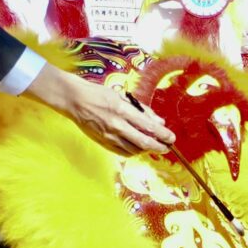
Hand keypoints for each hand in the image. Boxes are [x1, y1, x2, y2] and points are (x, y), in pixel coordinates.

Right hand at [26, 64, 173, 154]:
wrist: (75, 100)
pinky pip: (122, 152)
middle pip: (143, 142)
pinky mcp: (102, 142)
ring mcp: (108, 136)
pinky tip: (138, 148)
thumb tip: (159, 121)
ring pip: (133, 150)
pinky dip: (133, 152)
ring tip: (153, 146)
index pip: (148, 127)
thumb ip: (142, 110)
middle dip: (158, 146)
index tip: (171, 137)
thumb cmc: (99, 95)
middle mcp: (116, 125)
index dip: (162, 134)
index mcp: (122, 110)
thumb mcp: (122, 97)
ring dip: (146, 150)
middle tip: (167, 147)